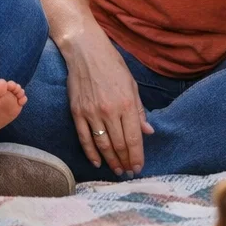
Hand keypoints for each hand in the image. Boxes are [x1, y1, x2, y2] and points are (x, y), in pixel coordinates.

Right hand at [62, 28, 152, 174]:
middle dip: (125, 161)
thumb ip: (139, 111)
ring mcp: (91, 113)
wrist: (86, 52)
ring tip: (117, 170)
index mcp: (126, 104)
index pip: (133, 138)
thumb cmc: (113, 66)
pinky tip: (97, 162)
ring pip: (102, 145)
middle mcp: (109, 111)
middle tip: (129, 172)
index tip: (139, 167)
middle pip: (119, 144)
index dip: (137, 156)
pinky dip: (91, 152)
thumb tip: (148, 132)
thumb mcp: (132, 85)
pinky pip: (84, 138)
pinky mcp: (77, 113)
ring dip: (111, 160)